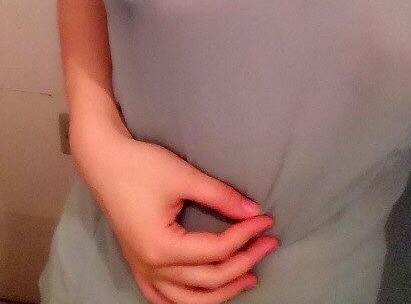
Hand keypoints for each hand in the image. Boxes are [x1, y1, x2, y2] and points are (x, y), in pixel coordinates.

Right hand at [69, 116, 277, 303]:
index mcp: (161, 247)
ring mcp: (141, 268)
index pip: (216, 250)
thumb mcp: (184, 176)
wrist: (102, 160)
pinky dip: (188, 300)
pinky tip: (203, 293)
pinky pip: (163, 297)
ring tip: (248, 275)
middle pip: (208, 278)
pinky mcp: (137, 263)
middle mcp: (151, 266)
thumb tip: (253, 210)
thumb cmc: (140, 165)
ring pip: (188, 299)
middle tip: (267, 243)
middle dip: (244, 261)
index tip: (266, 220)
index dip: (246, 235)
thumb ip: (220, 196)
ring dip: (221, 290)